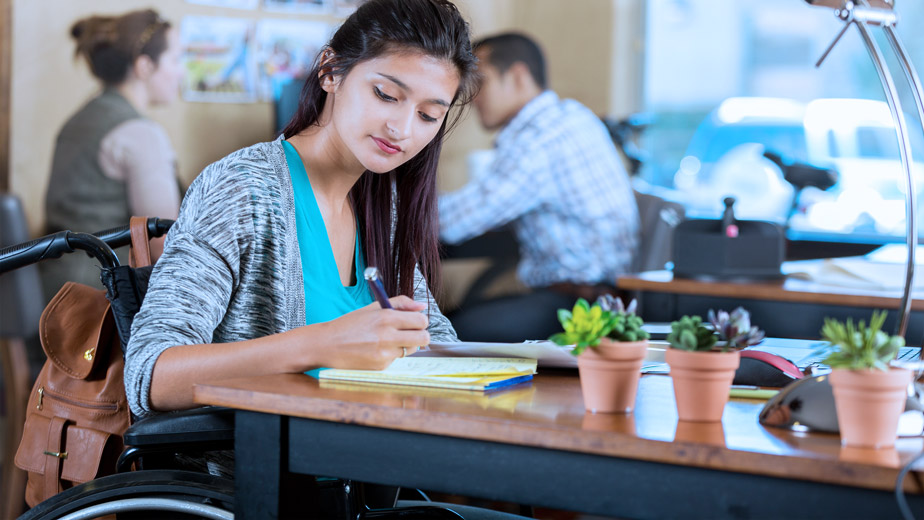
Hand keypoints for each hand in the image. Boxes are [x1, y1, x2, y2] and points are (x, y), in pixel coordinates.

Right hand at [312, 295, 428, 369]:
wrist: (327, 345)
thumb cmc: (350, 324)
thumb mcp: (373, 307)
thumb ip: (400, 303)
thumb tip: (422, 306)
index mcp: (386, 317)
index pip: (421, 321)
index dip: (421, 321)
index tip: (414, 322)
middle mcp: (387, 335)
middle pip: (424, 338)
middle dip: (421, 335)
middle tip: (410, 333)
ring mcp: (384, 353)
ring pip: (411, 350)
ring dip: (406, 345)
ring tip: (388, 340)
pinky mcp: (380, 366)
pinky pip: (396, 359)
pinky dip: (391, 354)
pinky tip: (375, 350)